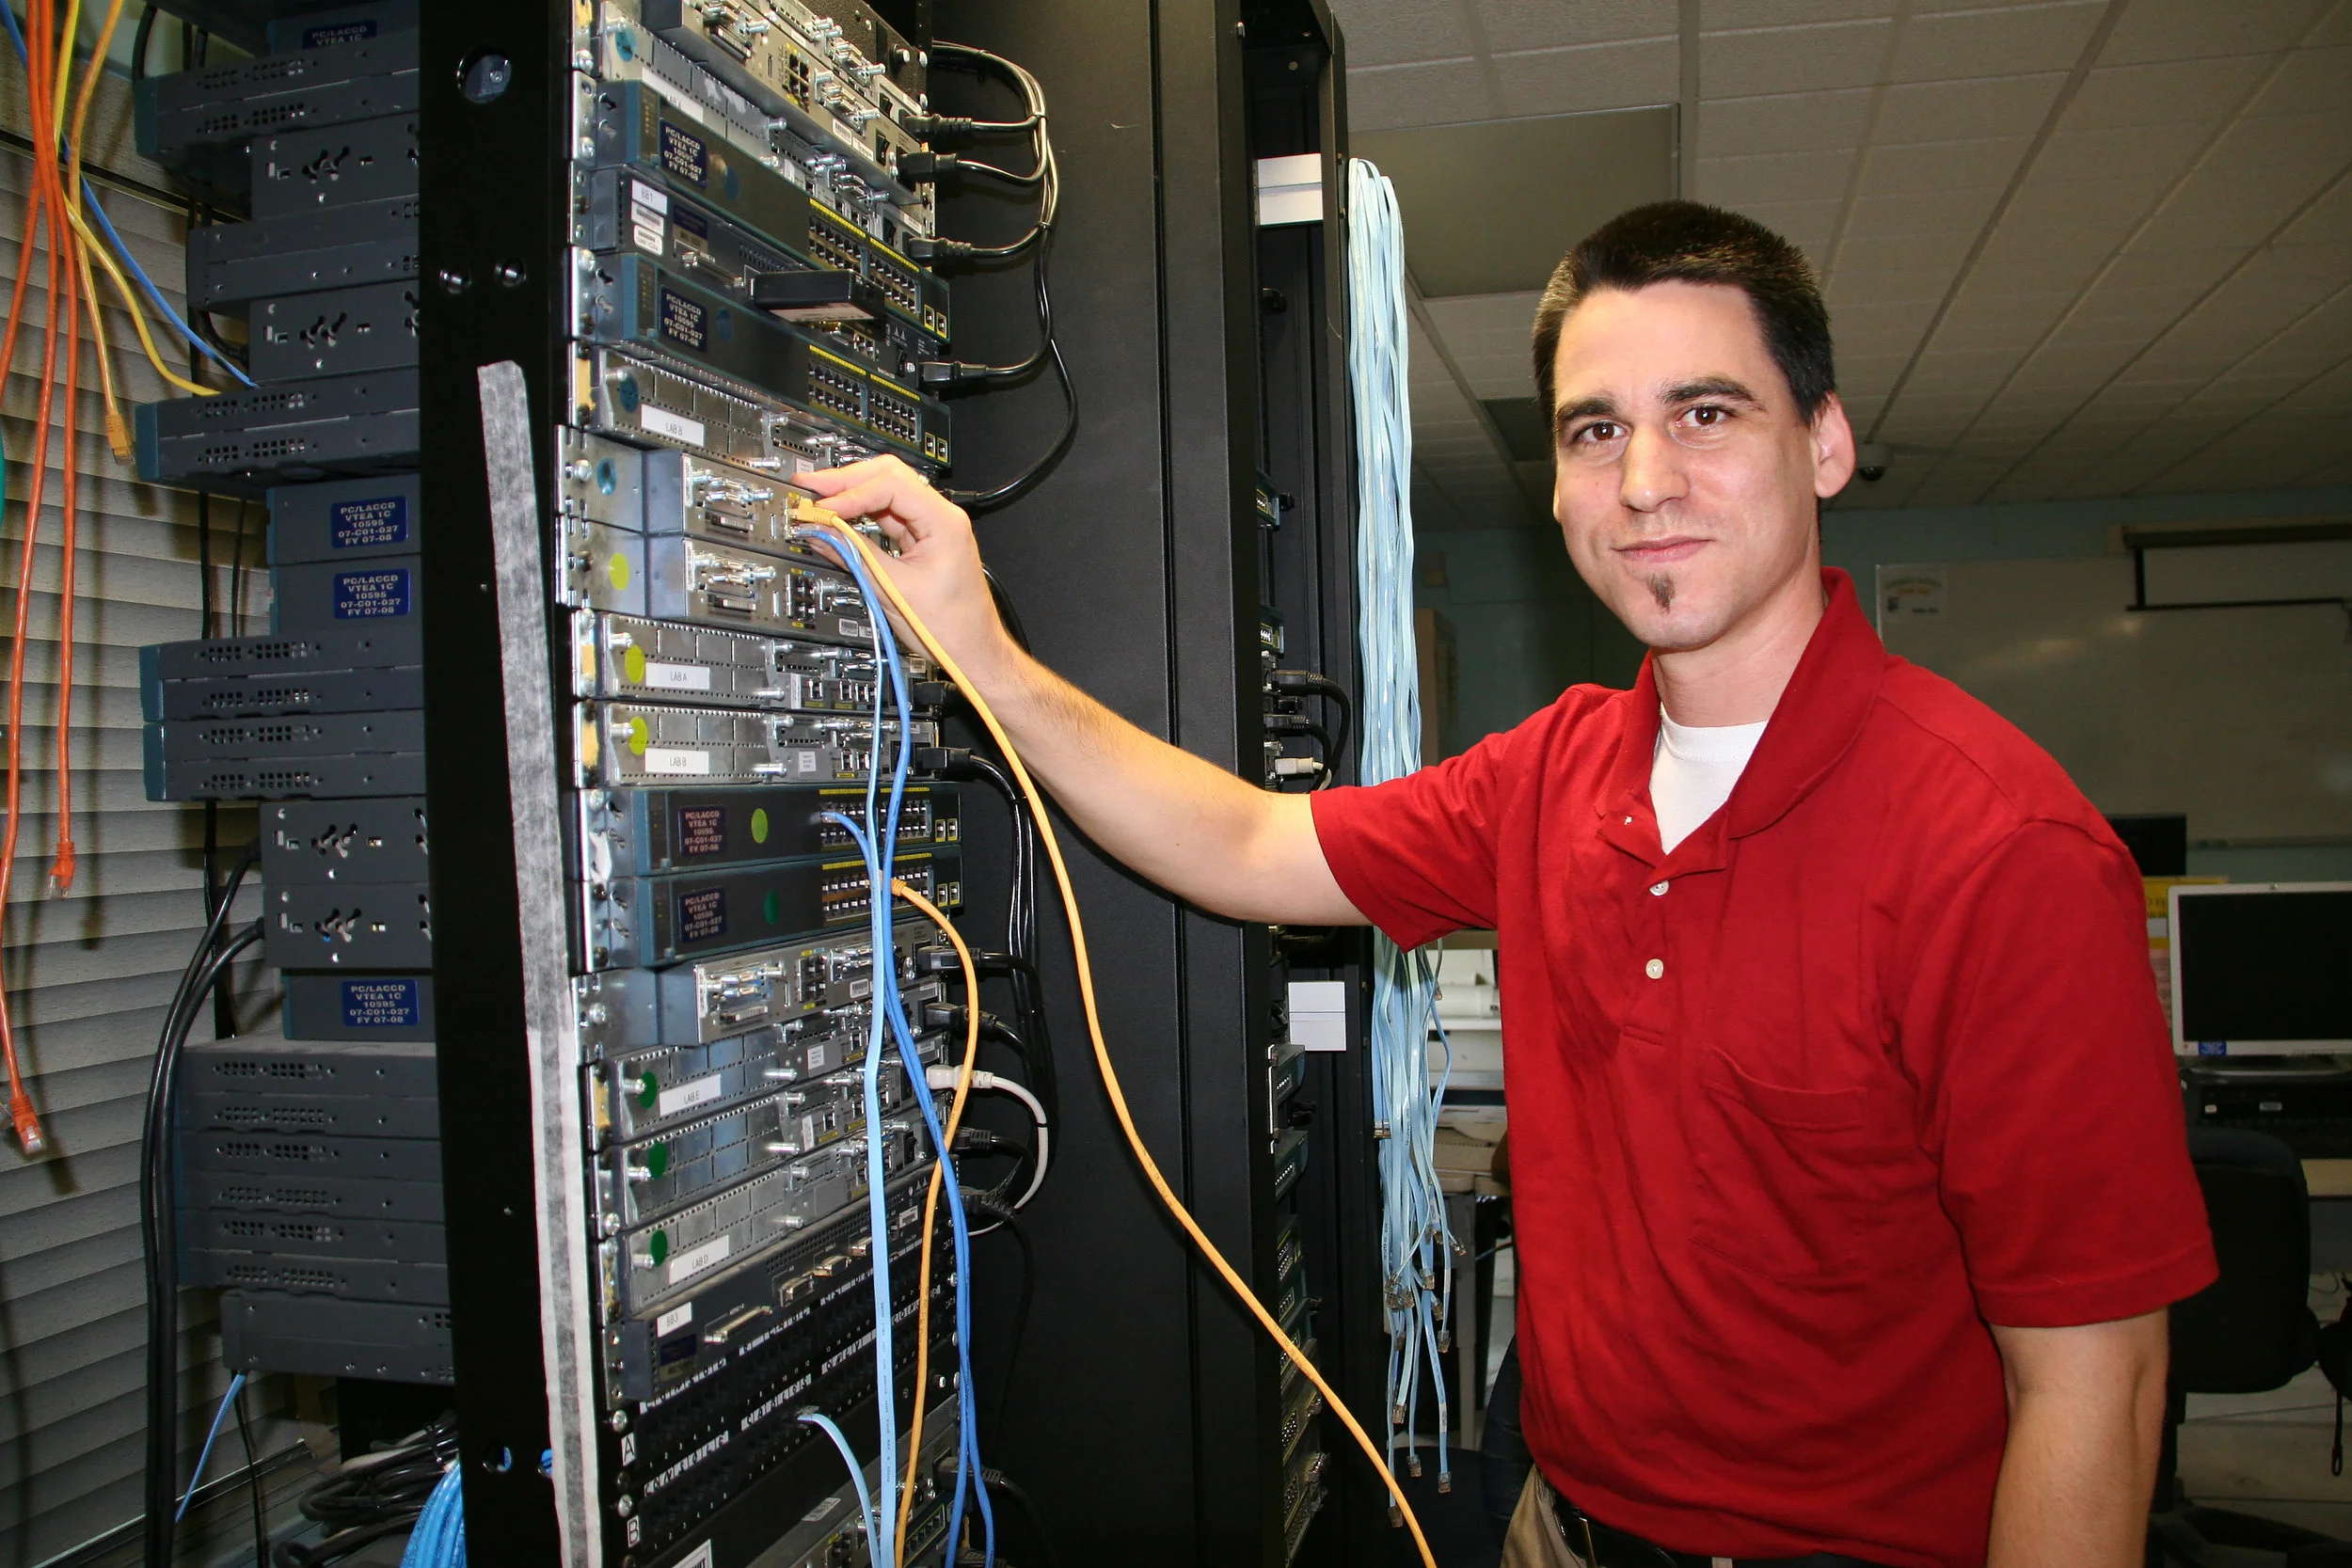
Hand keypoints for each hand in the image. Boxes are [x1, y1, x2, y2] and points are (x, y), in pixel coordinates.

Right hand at [799, 456, 1017, 686]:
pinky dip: (860, 515)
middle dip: (846, 480)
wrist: (972, 651)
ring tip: (819, 499)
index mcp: (944, 522)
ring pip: (885, 492)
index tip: (823, 508)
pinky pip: (887, 516)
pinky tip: (839, 518)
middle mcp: (941, 517)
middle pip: (888, 476)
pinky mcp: (921, 540)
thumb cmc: (952, 628)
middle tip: (811, 486)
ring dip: (851, 494)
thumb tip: (822, 534)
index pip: (891, 485)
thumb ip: (855, 556)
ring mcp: (931, 527)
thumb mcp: (894, 590)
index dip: (851, 493)